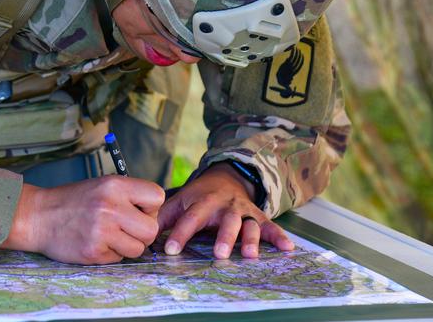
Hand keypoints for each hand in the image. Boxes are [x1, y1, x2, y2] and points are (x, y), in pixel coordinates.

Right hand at [2, 176, 164, 263]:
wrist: (38, 216)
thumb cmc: (72, 201)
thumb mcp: (102, 186)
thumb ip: (128, 196)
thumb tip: (154, 213)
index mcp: (115, 185)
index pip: (157, 197)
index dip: (151, 207)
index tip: (138, 211)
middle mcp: (111, 206)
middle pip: (151, 229)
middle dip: (142, 233)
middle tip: (126, 229)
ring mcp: (102, 230)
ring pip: (138, 248)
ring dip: (127, 246)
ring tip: (109, 236)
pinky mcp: (94, 251)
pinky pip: (119, 259)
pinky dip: (110, 254)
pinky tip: (96, 242)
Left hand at [157, 162, 293, 258]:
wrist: (225, 177)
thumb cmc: (199, 195)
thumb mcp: (179, 200)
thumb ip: (163, 217)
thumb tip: (144, 233)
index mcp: (202, 202)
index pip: (190, 218)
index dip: (181, 234)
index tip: (171, 250)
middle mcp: (225, 206)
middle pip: (225, 221)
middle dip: (224, 238)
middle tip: (220, 255)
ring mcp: (243, 210)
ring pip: (249, 224)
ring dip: (251, 239)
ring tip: (251, 255)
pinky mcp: (258, 216)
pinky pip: (270, 226)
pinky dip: (279, 236)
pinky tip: (288, 248)